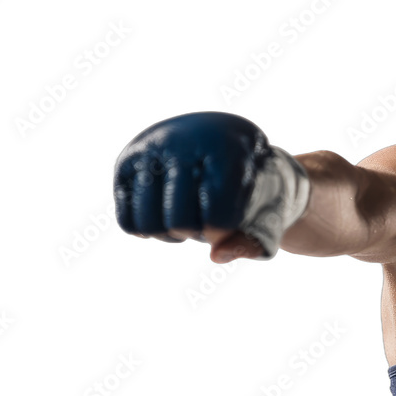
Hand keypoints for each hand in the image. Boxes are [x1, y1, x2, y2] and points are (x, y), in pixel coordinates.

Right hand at [113, 111, 310, 261]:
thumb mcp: (269, 213)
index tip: (232, 219)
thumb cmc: (256, 188)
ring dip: (171, 234)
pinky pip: (127, 219)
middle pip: (178, 221)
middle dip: (196, 233)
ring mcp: (151, 147)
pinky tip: (167, 216)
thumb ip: (253, 242)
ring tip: (189, 219)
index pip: (216, 214)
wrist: (236, 151)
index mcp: (227, 147)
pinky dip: (147, 231)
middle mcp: (184, 139)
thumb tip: (216, 256)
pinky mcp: (128, 161)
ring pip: (148, 222)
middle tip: (209, 217)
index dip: (224, 231)